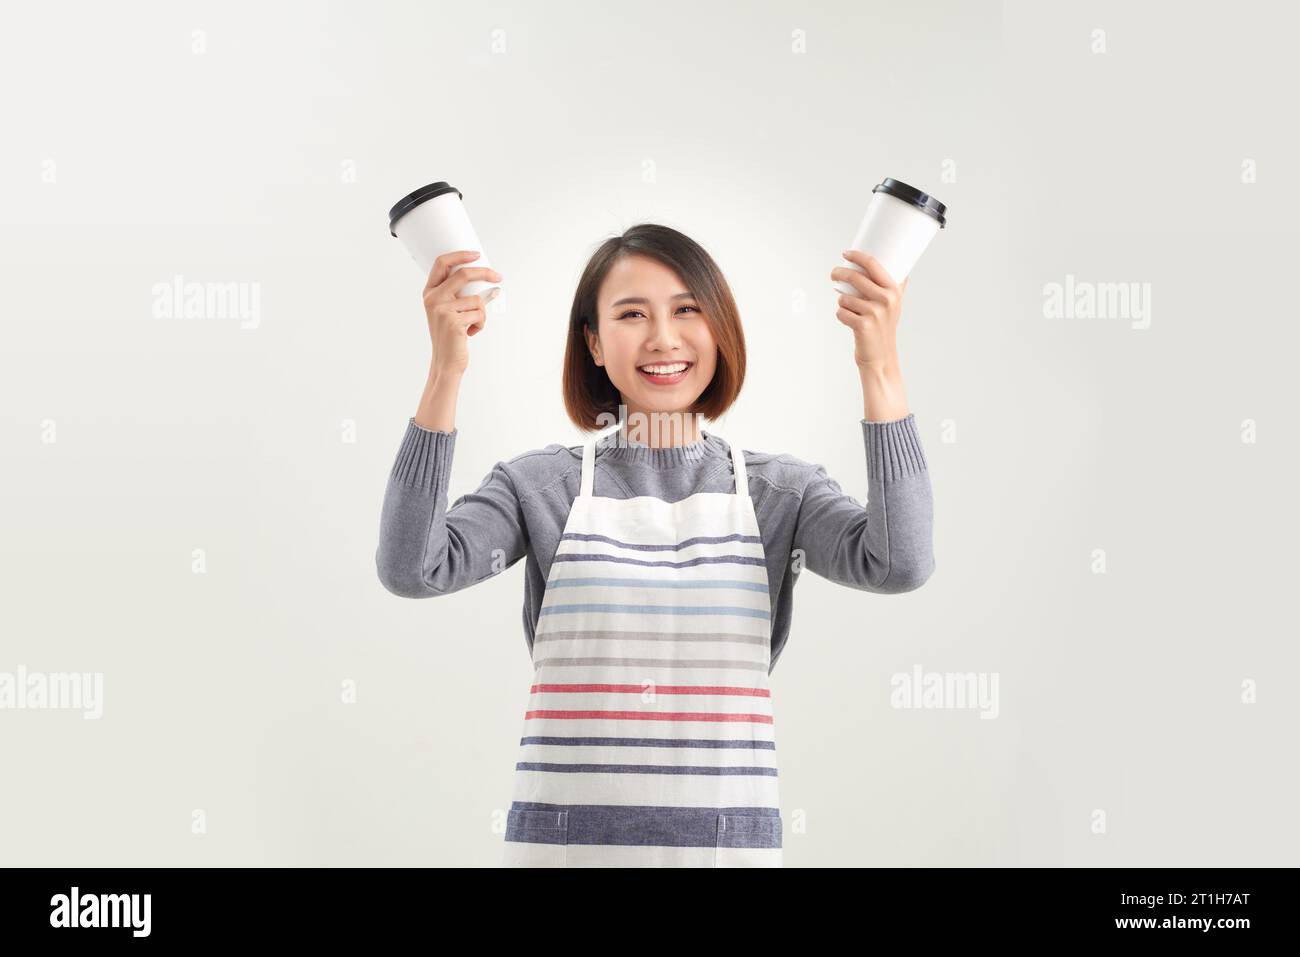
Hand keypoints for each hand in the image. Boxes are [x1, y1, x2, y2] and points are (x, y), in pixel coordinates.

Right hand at [422, 250, 501, 375]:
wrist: (446, 361)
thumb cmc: (451, 335)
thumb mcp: (448, 311)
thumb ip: (459, 295)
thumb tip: (489, 282)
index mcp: (430, 292)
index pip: (442, 263)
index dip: (460, 255)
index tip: (477, 254)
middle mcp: (433, 298)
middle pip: (464, 274)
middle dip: (485, 273)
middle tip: (498, 278)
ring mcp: (442, 309)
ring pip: (476, 299)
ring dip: (482, 313)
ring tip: (472, 324)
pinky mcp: (453, 321)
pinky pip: (479, 314)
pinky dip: (481, 324)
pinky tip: (470, 333)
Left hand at [830, 250, 908, 371]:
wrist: (881, 356)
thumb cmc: (885, 328)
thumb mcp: (895, 306)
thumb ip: (898, 288)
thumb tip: (904, 270)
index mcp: (894, 290)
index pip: (873, 264)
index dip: (857, 256)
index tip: (846, 253)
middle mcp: (887, 299)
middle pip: (856, 277)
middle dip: (839, 273)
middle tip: (833, 274)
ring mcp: (875, 312)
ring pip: (845, 297)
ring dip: (842, 302)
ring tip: (850, 310)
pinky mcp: (862, 325)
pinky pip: (841, 312)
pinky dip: (841, 315)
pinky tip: (849, 321)